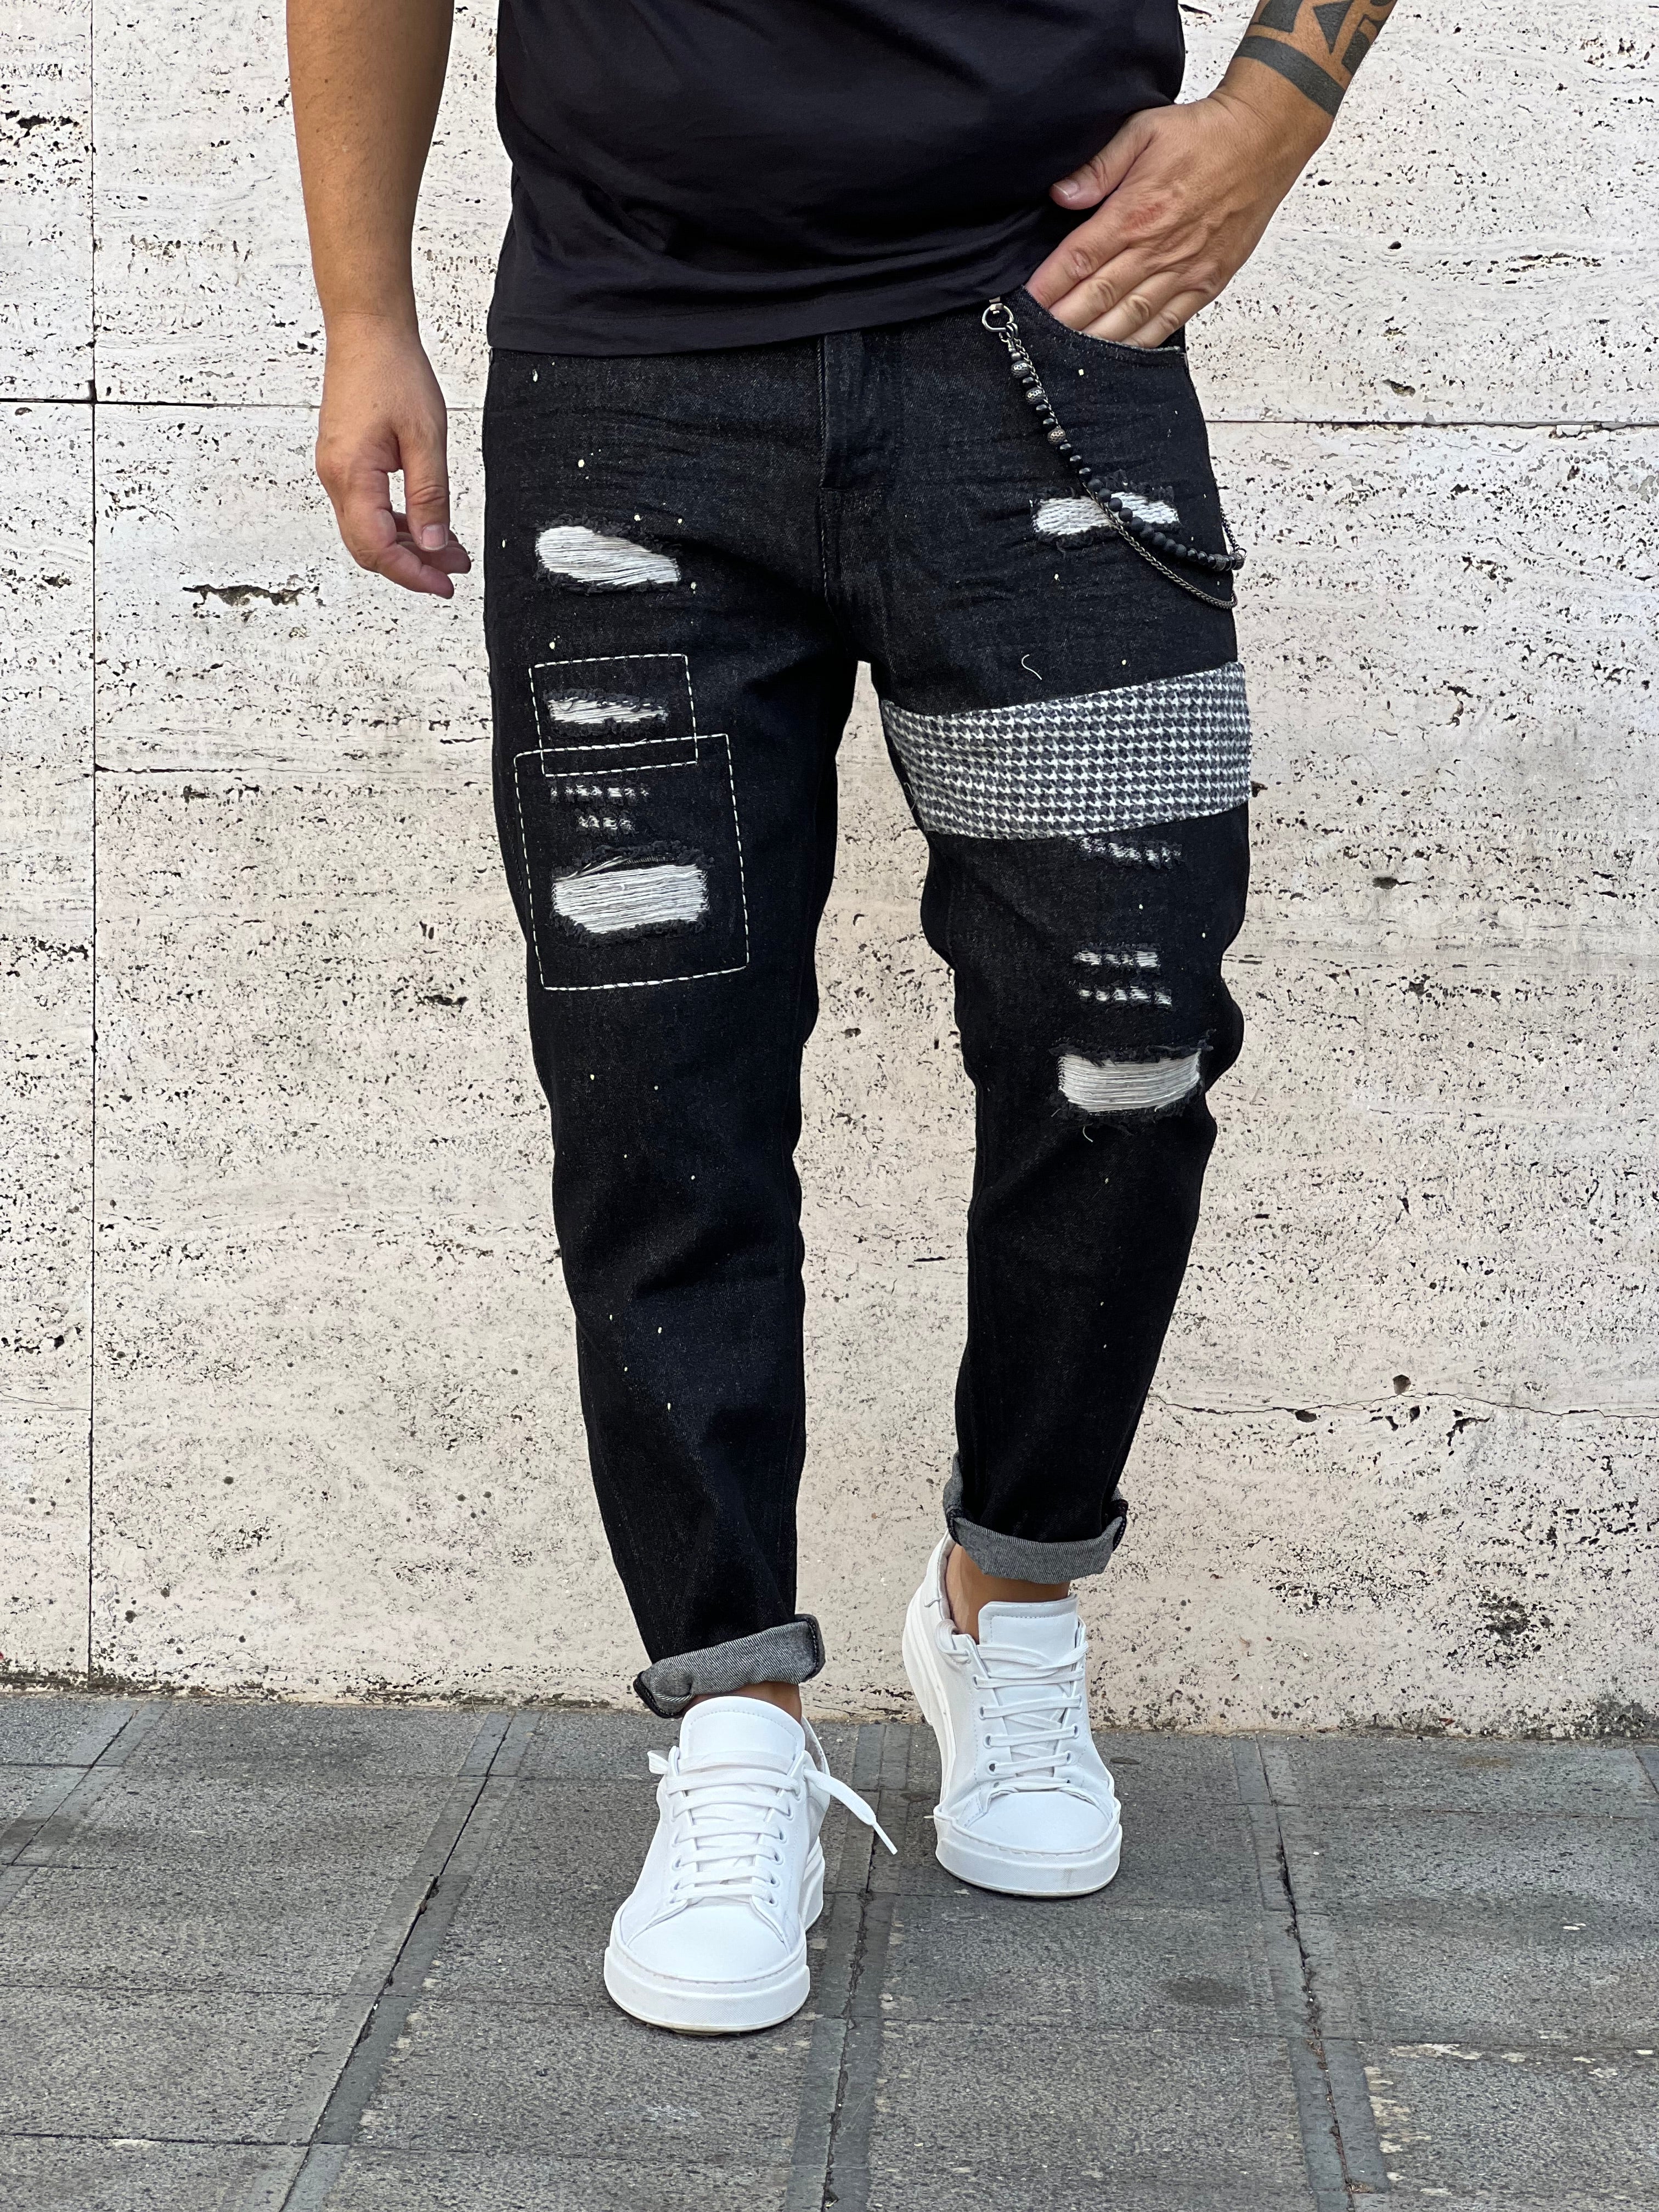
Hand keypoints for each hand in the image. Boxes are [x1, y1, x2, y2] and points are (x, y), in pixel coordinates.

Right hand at [314, 317, 471, 596]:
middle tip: (453, 572)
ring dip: (408, 547)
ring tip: (450, 551)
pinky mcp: (345, 463)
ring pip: (368, 531)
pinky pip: (368, 509)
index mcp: (352, 475)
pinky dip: (398, 524)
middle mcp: (336, 478)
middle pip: (369, 547)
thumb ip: (431, 496)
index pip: (377, 548)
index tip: (443, 585)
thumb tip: (434, 543)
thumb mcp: (426, 438)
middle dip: (412, 566)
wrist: (366, 331)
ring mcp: (337, 471)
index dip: (412, 574)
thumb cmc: (392, 372)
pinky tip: (426, 525)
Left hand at [1028, 82, 1327, 346]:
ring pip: (1130, 319)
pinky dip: (1139, 342)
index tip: (1026, 301)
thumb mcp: (1143, 130)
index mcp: (1137, 212)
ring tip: (1066, 356)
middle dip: (1063, 321)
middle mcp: (1159, 249)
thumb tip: (1062, 194)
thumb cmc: (1204, 134)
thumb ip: (1099, 166)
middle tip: (1036, 338)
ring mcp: (1185, 270)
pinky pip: (1167, 323)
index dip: (1049, 285)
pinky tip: (1117, 352)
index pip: (1080, 259)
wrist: (1263, 140)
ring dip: (1095, 340)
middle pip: (1099, 297)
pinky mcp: (1207, 282)